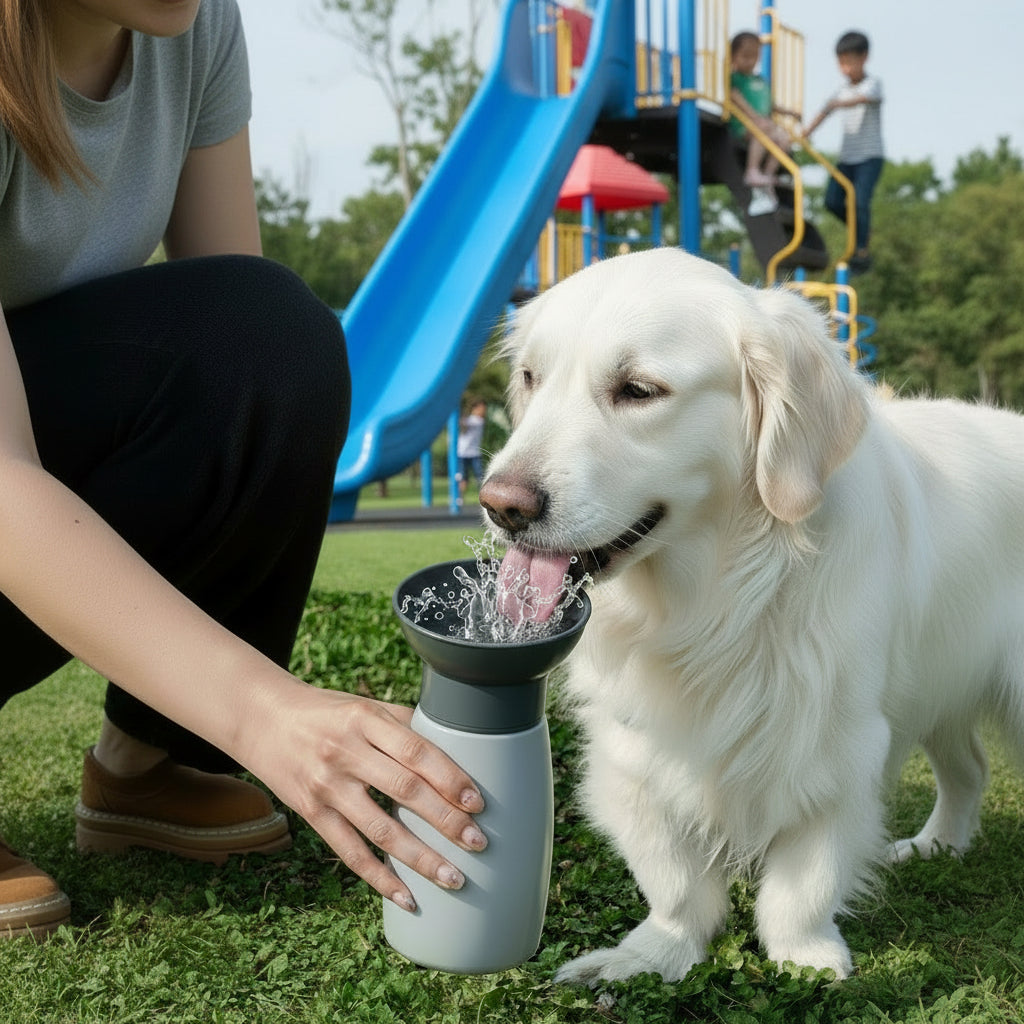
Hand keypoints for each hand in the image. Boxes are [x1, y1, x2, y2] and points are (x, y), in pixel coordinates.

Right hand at [244, 684, 486, 910]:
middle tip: (478, 842)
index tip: (478, 802)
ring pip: (380, 829)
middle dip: (446, 820)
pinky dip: (379, 877)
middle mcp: (345, 752)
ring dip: (421, 858)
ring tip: (454, 878)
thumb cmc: (328, 712)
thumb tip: (457, 748)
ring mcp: (327, 786)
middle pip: (404, 791)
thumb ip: (404, 724)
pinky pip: (349, 852)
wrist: (262, 719)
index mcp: (365, 719)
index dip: (450, 777)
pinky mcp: (311, 813)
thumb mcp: (364, 706)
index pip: (416, 751)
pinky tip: (406, 897)